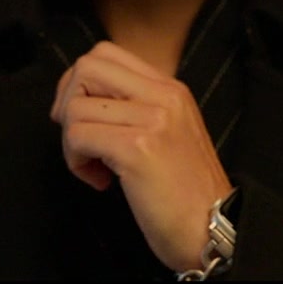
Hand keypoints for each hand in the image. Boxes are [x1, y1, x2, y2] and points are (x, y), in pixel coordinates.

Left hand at [50, 41, 232, 271]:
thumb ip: (137, 109)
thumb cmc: (186, 194)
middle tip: (79, 138)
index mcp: (171, 90)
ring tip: (95, 166)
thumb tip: (83, 99)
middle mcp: (164, 96)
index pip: (106, 53)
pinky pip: (78, 135)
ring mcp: (153, 120)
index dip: (79, 83)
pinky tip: (101, 181)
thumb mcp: (169, 134)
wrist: (215, 230)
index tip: (83, 117)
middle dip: (67, 102)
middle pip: (87, 66)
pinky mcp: (137, 148)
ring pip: (76, 105)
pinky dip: (76, 161)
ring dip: (71, 141)